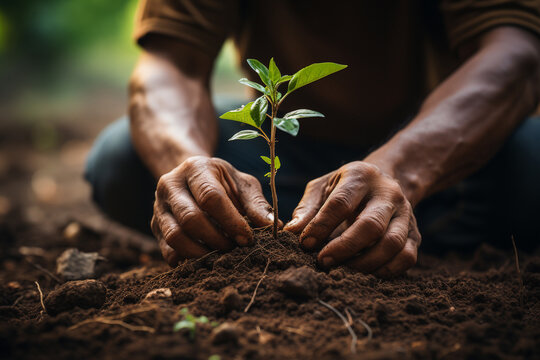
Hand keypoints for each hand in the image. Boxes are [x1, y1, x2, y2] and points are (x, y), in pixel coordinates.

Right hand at [152, 156, 275, 265]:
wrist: (190, 177)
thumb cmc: (223, 182)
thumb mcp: (242, 185)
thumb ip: (257, 204)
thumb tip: (275, 227)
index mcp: (195, 168)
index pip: (211, 197)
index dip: (231, 222)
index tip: (247, 239)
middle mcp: (170, 184)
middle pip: (190, 219)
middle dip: (217, 239)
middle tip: (234, 249)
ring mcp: (158, 206)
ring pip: (175, 236)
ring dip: (202, 252)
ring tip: (221, 256)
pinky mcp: (154, 226)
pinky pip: (167, 249)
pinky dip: (186, 260)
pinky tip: (204, 260)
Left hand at [284, 161, 420, 276]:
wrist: (384, 182)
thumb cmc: (345, 188)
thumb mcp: (323, 187)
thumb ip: (307, 209)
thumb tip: (291, 232)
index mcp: (361, 176)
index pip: (341, 203)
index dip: (322, 226)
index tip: (305, 244)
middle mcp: (388, 194)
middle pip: (371, 225)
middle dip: (344, 248)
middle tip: (323, 262)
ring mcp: (406, 214)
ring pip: (392, 244)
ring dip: (364, 263)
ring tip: (343, 270)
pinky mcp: (416, 234)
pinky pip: (407, 258)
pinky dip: (386, 271)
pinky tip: (365, 274)